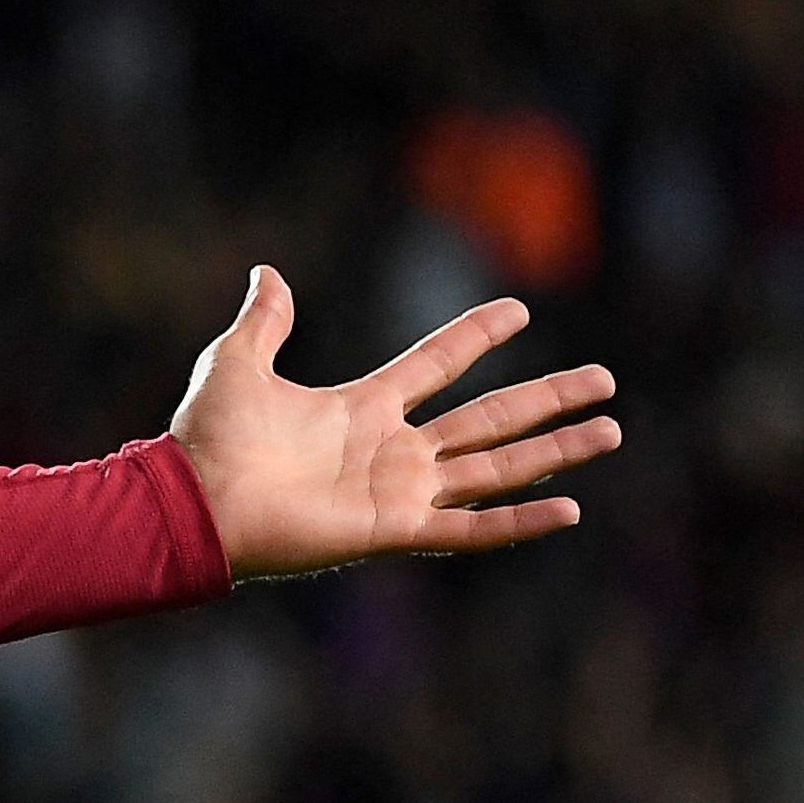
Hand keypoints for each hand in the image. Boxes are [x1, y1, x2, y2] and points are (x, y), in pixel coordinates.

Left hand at [168, 269, 619, 581]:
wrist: (193, 500)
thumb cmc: (207, 437)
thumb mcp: (236, 362)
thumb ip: (264, 321)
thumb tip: (268, 271)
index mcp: (361, 407)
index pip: (435, 363)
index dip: (475, 335)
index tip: (519, 309)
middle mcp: (391, 449)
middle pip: (489, 417)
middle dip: (548, 399)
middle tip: (605, 379)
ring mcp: (398, 492)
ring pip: (496, 467)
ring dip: (555, 450)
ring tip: (610, 430)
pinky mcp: (393, 530)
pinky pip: (469, 528)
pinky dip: (519, 522)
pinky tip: (570, 510)